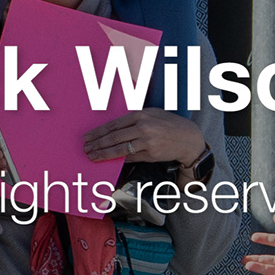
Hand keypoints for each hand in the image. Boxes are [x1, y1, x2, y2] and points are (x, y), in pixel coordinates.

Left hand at [82, 109, 206, 168]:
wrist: (188, 138)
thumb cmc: (168, 124)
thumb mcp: (151, 114)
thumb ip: (133, 119)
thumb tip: (112, 128)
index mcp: (140, 115)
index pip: (113, 125)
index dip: (97, 132)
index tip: (87, 137)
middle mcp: (143, 128)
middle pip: (113, 137)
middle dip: (97, 144)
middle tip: (85, 148)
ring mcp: (147, 142)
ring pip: (119, 149)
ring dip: (103, 154)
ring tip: (92, 156)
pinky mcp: (150, 154)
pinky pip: (130, 157)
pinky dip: (118, 159)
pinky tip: (108, 160)